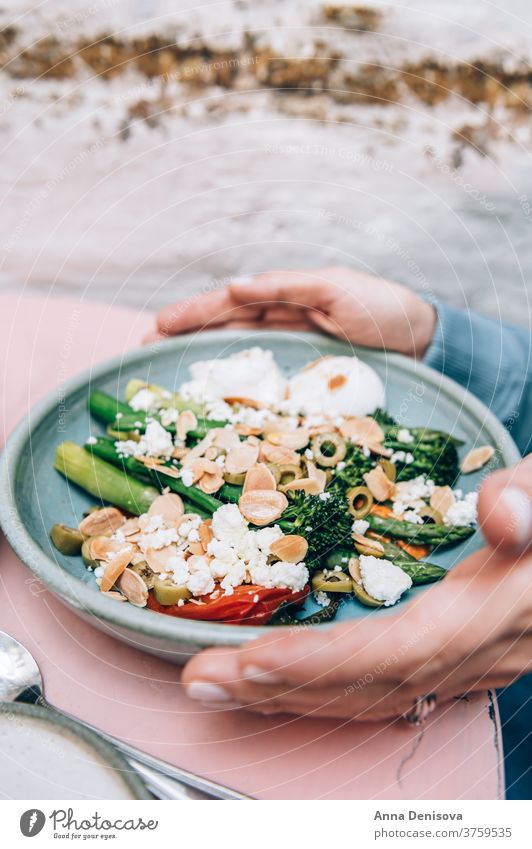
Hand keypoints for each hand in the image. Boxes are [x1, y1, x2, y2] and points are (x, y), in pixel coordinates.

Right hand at [150, 267, 436, 357]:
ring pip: (240, 350)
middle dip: (188, 335)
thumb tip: (234, 285)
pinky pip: (264, 374)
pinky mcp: (304, 372)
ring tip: (169, 369)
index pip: (232, 301)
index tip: (161, 324)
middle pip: (226, 326)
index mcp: (288, 293)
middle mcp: (284, 320)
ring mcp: (293, 347)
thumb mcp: (337, 289)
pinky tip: (216, 391)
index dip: (196, 312)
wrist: (422, 341)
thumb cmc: (383, 308)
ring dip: (205, 357)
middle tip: (147, 349)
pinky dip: (238, 380)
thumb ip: (287, 285)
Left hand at [182, 456, 531, 719]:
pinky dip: (327, 691)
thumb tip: (503, 511)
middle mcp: (478, 650)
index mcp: (494, 610)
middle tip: (202, 681)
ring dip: (292, 696)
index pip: (399, 650)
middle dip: (280, 689)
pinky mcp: (461, 657)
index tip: (253, 660)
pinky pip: (386, 689)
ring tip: (225, 685)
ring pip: (374, 697)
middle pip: (370, 686)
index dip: (324, 664)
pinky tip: (285, 685)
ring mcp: (470, 661)